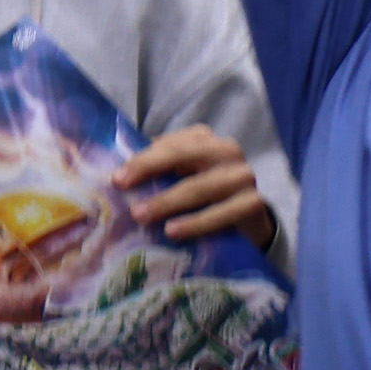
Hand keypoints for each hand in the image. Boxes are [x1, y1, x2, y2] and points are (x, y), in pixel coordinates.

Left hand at [121, 124, 279, 252]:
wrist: (246, 217)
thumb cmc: (202, 189)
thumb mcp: (180, 173)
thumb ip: (156, 168)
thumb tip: (117, 177)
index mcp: (202, 138)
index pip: (169, 144)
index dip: (143, 160)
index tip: (117, 179)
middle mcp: (225, 150)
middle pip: (183, 157)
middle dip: (150, 173)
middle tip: (123, 193)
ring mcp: (242, 175)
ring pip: (199, 187)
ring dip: (167, 202)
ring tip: (142, 216)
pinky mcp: (253, 202)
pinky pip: (221, 213)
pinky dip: (195, 223)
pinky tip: (173, 232)